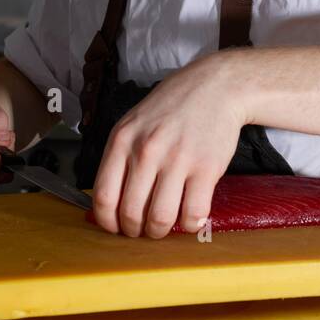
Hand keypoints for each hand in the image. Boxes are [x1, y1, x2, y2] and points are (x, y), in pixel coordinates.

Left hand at [91, 52, 247, 238]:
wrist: (215, 87)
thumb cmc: (172, 108)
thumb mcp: (133, 123)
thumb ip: (120, 157)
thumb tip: (109, 202)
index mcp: (122, 141)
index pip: (104, 197)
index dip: (108, 222)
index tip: (115, 228)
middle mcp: (146, 151)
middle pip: (131, 213)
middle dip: (135, 231)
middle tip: (142, 230)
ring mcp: (177, 160)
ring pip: (160, 218)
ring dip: (159, 232)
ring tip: (163, 227)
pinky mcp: (206, 168)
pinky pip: (193, 213)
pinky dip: (190, 225)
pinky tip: (189, 218)